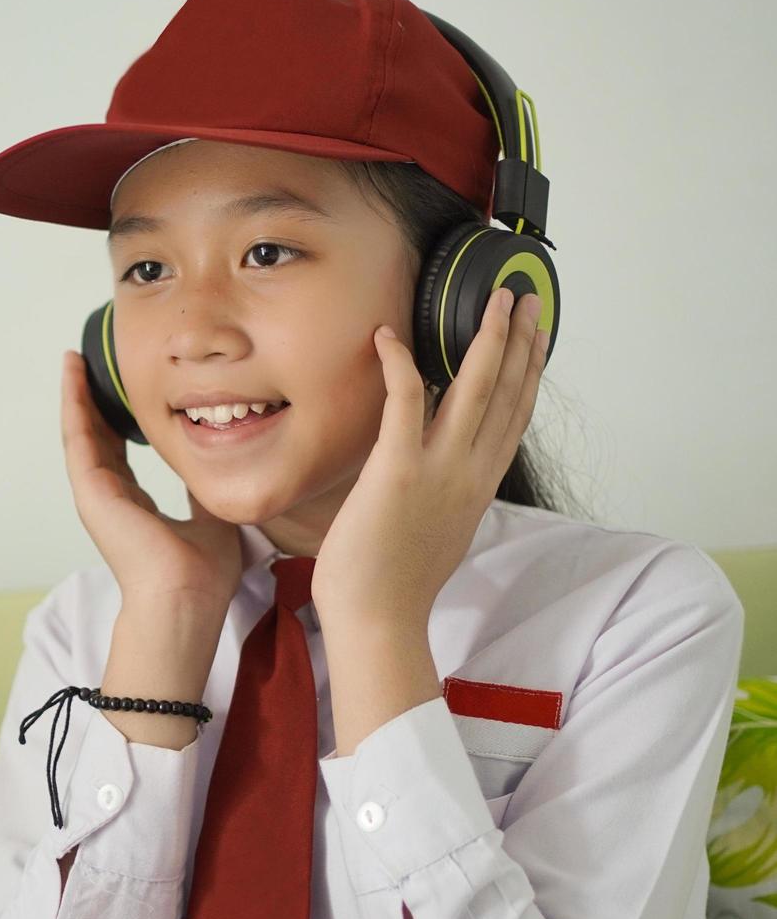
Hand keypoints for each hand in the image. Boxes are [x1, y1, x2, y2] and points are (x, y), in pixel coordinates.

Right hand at [59, 349, 242, 607]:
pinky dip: (74, 402)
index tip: (121, 394)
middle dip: (92, 401)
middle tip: (88, 364)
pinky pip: (77, 435)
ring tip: (75, 359)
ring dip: (77, 394)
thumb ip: (203, 491)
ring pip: (81, 431)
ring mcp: (96, 494)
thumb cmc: (201, 574)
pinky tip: (74, 373)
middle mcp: (110, 498)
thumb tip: (214, 468)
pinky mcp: (90, 489)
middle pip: (95, 438)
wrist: (186, 598)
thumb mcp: (210, 517)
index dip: (117, 423)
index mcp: (135, 507)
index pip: (120, 456)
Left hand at [312, 287, 549, 625]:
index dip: (528, 372)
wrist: (380, 620)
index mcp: (479, 486)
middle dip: (520, 341)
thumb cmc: (395, 583)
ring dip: (487, 340)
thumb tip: (435, 478)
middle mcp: (470, 472)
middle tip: (528, 298)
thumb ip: (444, 495)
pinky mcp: (398, 468)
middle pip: (507, 394)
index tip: (537, 338)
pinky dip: (399, 364)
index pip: (514, 417)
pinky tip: (389, 335)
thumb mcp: (438, 531)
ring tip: (495, 300)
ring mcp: (438, 469)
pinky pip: (404, 402)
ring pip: (474, 390)